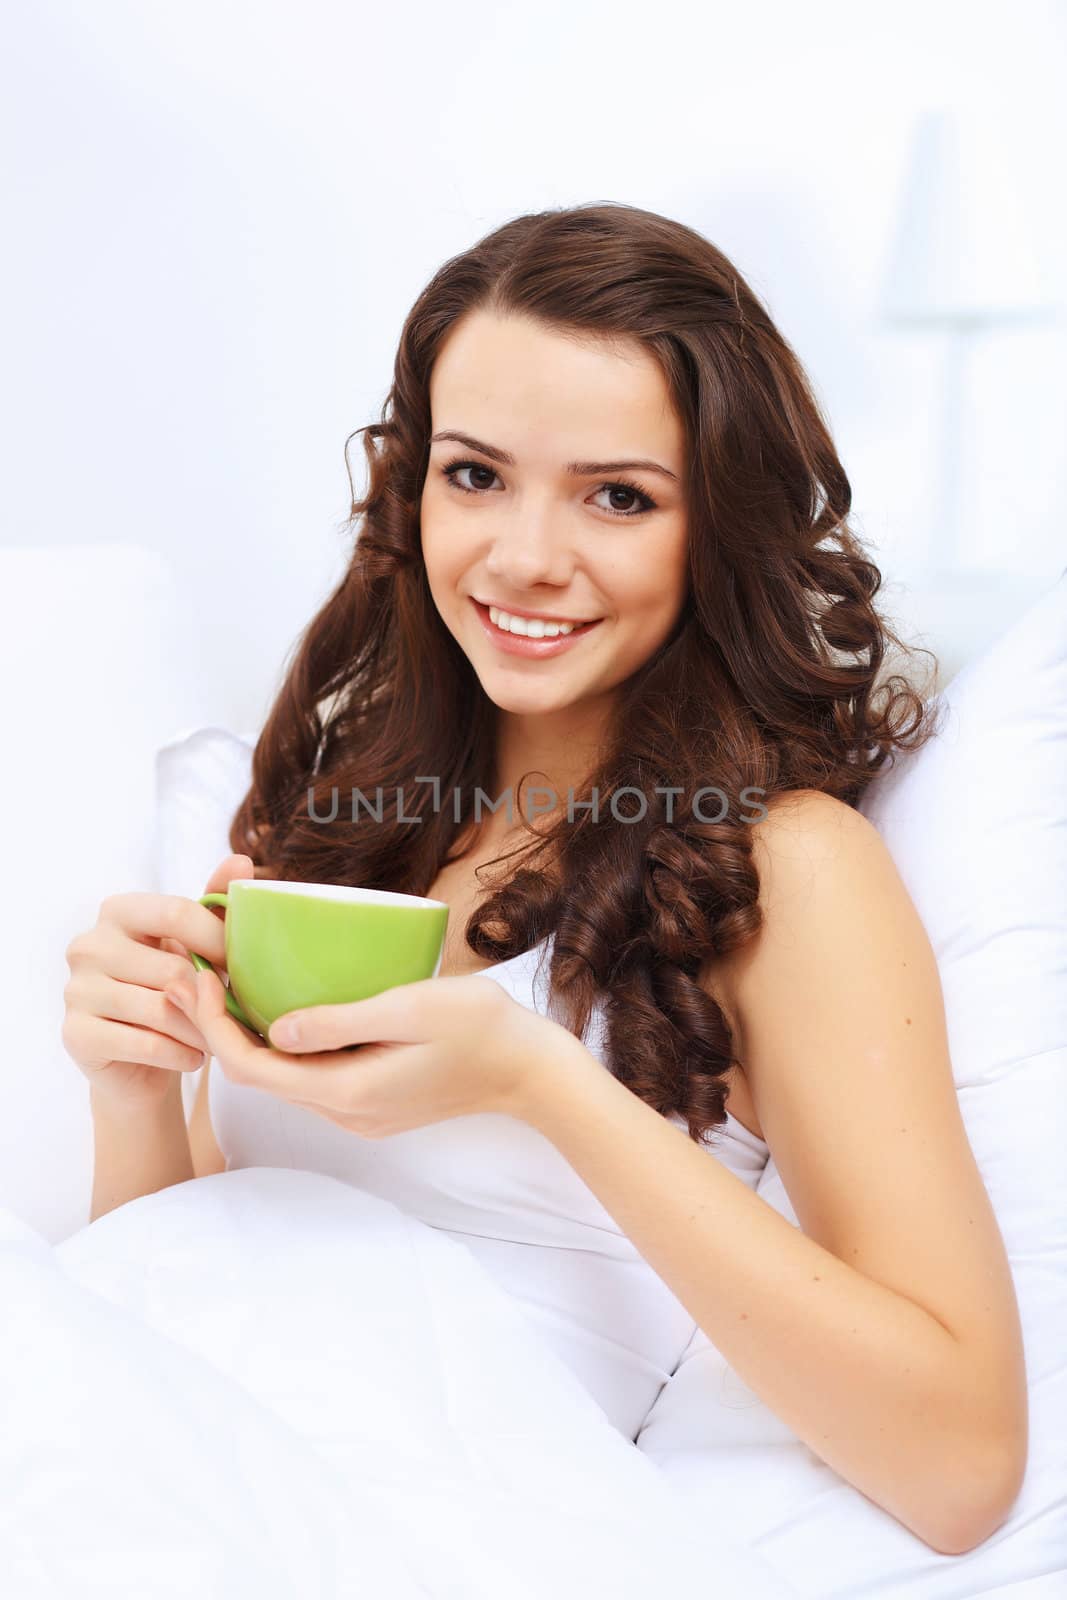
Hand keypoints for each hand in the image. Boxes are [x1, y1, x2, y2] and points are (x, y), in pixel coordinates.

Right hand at [62, 853, 254, 1112]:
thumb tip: (243, 861)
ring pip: (162, 1009)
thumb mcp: (193, 944)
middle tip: (234, 1014)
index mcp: (117, 911)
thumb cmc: (171, 991)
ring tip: (218, 1039)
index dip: (219, 940)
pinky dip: (180, 1054)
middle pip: (173, 967)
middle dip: (211, 996)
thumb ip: (214, 903)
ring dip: (200, 1030)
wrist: (139, 1062)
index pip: (177, 913)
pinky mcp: (75, 1034)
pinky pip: (146, 1043)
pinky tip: (193, 1057)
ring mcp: (76, 990)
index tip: (245, 966)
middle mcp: (88, 945)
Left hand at [164, 965, 578, 1136]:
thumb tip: (274, 1026)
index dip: (213, 1024)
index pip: (254, 1067)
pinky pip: (310, 1074)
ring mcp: (359, 1111)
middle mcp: (345, 1111)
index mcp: (349, 1091)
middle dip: (219, 1026)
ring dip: (249, 1034)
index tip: (195, 976)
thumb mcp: (411, 1009)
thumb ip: (341, 1021)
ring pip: (283, 1075)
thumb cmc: (480, 1028)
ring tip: (226, 981)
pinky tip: (281, 1004)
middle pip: (260, 1075)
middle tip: (193, 972)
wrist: (530, 1070)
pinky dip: (283, 1042)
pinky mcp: (372, 1100)